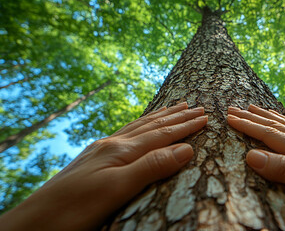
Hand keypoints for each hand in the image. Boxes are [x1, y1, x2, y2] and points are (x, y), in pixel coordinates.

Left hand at [0, 102, 206, 230]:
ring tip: (174, 106)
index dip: (185, 126)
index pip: (161, 134)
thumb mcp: (117, 189)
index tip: (205, 116)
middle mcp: (112, 145)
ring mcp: (101, 150)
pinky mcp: (94, 158)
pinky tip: (140, 126)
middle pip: (151, 126)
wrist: (37, 220)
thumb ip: (151, 166)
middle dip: (176, 117)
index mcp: (120, 151)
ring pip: (138, 127)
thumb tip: (185, 148)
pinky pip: (125, 134)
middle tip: (196, 106)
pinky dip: (140, 126)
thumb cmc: (76, 208)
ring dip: (160, 117)